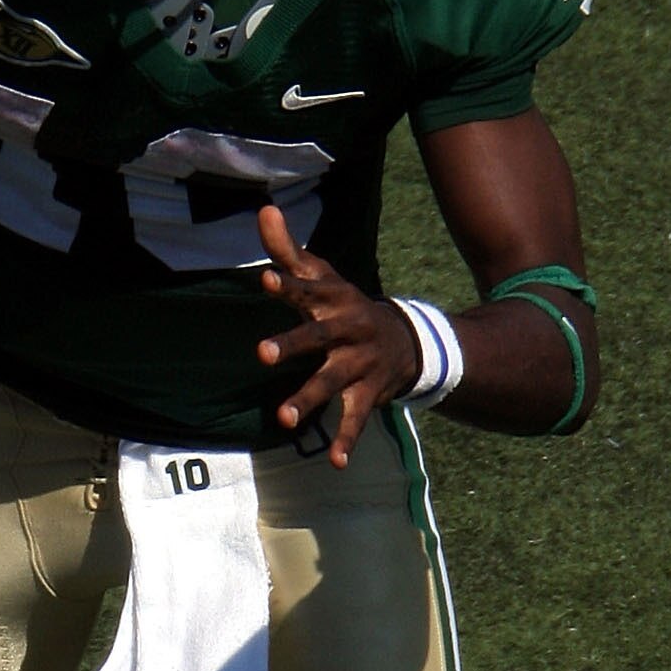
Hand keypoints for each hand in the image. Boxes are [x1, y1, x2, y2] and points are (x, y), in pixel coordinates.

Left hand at [254, 203, 420, 466]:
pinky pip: (356, 419)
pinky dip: (346, 441)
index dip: (287, 282)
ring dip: (308, 398)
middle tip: (261, 353)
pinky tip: (333, 462)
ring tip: (283, 418)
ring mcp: (359, 364)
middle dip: (292, 344)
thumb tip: (263, 208)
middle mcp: (347, 331)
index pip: (306, 288)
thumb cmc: (345, 305)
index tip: (265, 278)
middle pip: (318, 337)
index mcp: (332, 301)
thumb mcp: (323, 276)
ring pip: (332, 382)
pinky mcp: (368, 393)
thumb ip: (288, 250)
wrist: (409, 338)